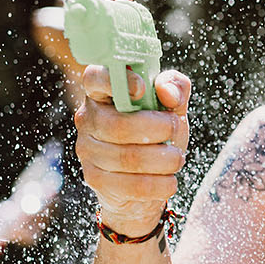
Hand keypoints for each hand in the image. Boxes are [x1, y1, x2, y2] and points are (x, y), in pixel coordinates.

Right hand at [75, 67, 191, 236]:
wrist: (146, 181)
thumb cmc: (157, 134)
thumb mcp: (171, 108)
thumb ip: (175, 88)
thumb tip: (166, 91)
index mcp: (102, 93)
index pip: (95, 78)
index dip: (115, 80)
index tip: (142, 89)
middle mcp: (88, 119)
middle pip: (118, 125)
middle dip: (159, 129)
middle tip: (176, 131)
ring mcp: (88, 150)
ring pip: (128, 157)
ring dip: (164, 159)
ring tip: (176, 159)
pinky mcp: (95, 179)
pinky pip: (131, 185)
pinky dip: (159, 184)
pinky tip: (169, 181)